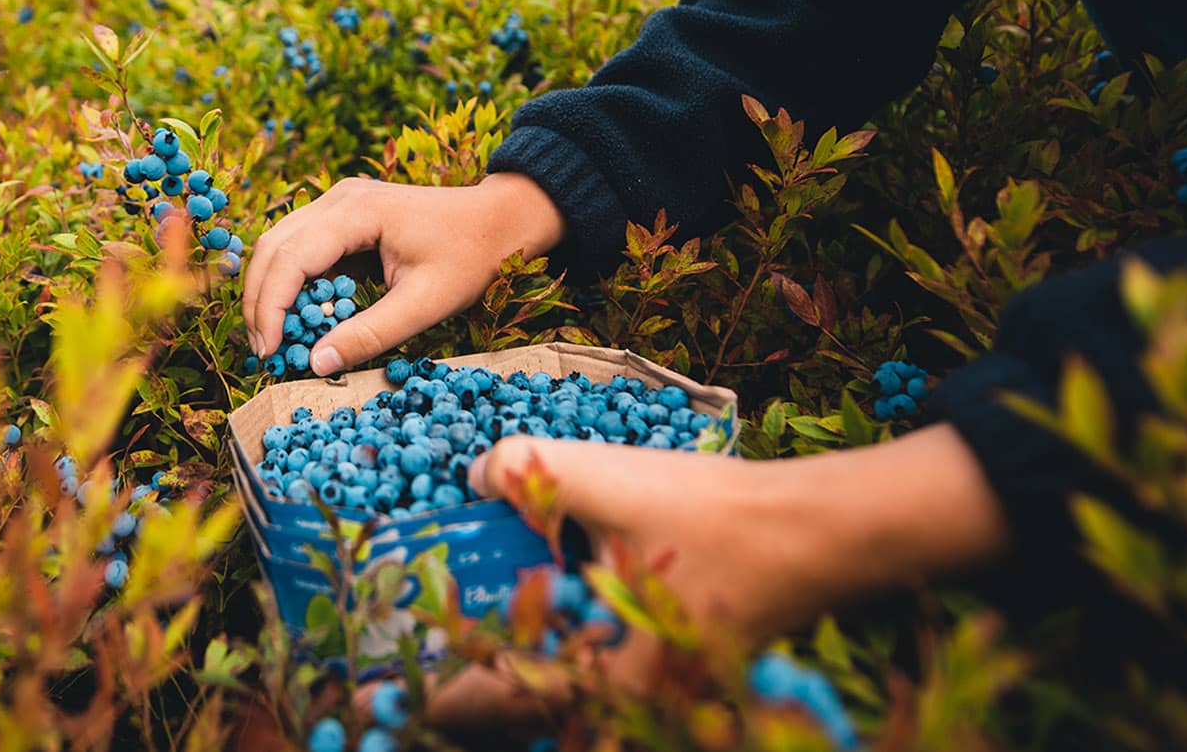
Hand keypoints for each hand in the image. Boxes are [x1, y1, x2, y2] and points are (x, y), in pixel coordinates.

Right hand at [242, 174, 564, 374]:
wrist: (502, 219)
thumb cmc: (471, 257)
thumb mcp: (425, 303)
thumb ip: (370, 333)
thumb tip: (316, 363)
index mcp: (357, 211)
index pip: (290, 258)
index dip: (270, 307)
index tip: (269, 351)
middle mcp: (339, 198)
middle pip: (274, 247)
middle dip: (261, 302)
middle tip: (266, 352)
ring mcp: (340, 202)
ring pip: (281, 244)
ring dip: (271, 291)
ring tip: (276, 338)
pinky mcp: (345, 215)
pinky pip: (302, 246)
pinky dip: (293, 281)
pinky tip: (302, 316)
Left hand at [374, 425, 1009, 726]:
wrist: (819, 528)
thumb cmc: (720, 516)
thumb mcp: (612, 481)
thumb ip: (530, 471)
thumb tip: (470, 473)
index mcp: (610, 675)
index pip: (498, 704)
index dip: (429, 700)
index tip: (367, 698)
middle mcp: (630, 699)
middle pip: (520, 715)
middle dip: (454, 700)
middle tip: (395, 681)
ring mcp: (651, 688)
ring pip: (555, 699)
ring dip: (502, 677)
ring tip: (449, 651)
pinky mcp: (665, 664)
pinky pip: (588, 674)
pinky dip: (548, 653)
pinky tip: (531, 613)